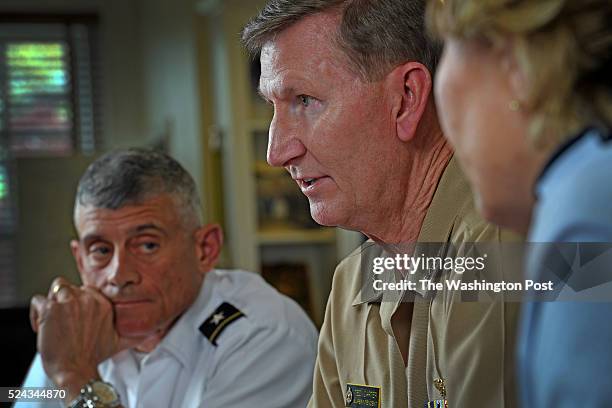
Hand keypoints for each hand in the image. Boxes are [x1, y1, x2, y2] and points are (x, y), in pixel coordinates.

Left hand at [29, 277, 138, 399]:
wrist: (76, 369)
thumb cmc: (93, 357)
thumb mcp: (119, 342)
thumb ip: (134, 334)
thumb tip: (150, 334)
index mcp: (103, 303)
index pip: (87, 290)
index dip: (80, 301)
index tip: (76, 316)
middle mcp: (87, 299)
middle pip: (71, 287)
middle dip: (65, 301)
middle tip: (63, 320)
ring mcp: (69, 302)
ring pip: (56, 288)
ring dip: (52, 302)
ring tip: (52, 319)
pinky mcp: (51, 308)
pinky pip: (38, 301)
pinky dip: (36, 313)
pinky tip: (41, 326)